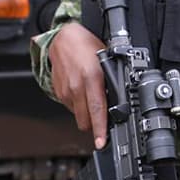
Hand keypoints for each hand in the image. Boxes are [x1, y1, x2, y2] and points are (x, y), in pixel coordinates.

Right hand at [49, 22, 107, 148]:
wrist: (63, 38)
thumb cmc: (87, 46)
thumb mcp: (107, 60)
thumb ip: (111, 80)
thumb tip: (120, 99)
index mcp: (92, 78)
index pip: (97, 109)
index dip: (100, 128)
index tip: (101, 142)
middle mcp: (77, 86)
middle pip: (86, 119)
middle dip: (96, 124)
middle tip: (104, 122)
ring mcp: (66, 90)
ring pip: (78, 115)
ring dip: (87, 114)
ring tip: (94, 101)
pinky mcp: (58, 92)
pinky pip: (71, 107)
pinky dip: (78, 105)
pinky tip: (83, 93)